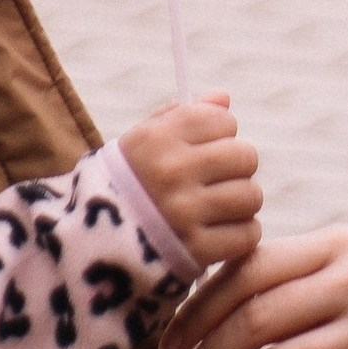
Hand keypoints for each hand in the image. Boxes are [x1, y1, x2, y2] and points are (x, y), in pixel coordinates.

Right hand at [120, 97, 262, 267]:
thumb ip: (183, 114)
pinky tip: (221, 232)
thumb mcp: (142, 141)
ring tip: (220, 207)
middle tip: (220, 179)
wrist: (96, 246)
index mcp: (157, 140)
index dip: (222, 132)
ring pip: (251, 196)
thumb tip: (225, 97)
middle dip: (237, 167)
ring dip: (241, 202)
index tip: (209, 147)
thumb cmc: (128, 185)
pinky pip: (248, 234)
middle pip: (245, 156)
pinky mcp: (197, 251)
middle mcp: (172, 173)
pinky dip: (241, 235)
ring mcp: (184, 214)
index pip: (223, 120)